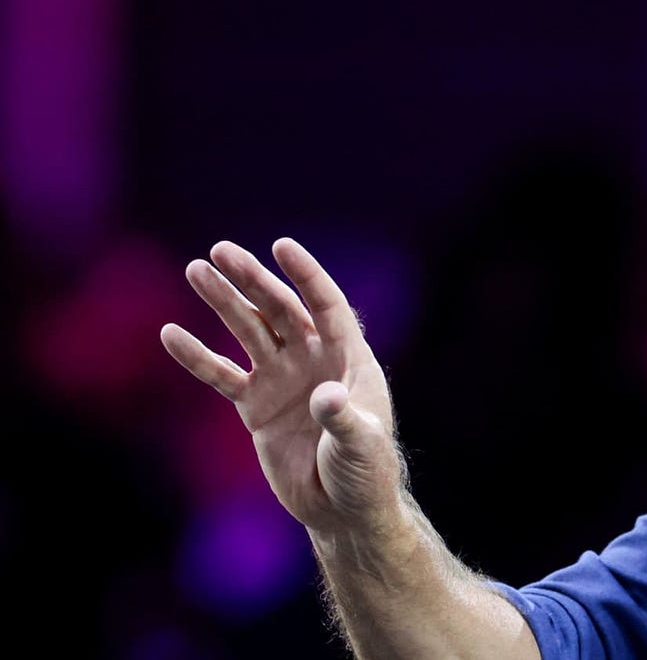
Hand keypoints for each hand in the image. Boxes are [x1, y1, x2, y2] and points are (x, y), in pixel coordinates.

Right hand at [160, 237, 402, 535]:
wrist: (341, 510)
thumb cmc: (365, 473)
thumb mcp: (361, 445)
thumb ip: (344, 420)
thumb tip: (324, 398)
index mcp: (349, 358)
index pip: (327, 305)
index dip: (306, 275)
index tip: (281, 246)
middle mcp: (314, 360)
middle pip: (281, 309)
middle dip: (252, 280)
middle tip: (220, 251)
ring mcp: (282, 379)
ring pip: (249, 332)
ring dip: (223, 303)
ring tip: (195, 270)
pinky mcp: (255, 406)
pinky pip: (222, 375)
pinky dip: (198, 357)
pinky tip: (171, 334)